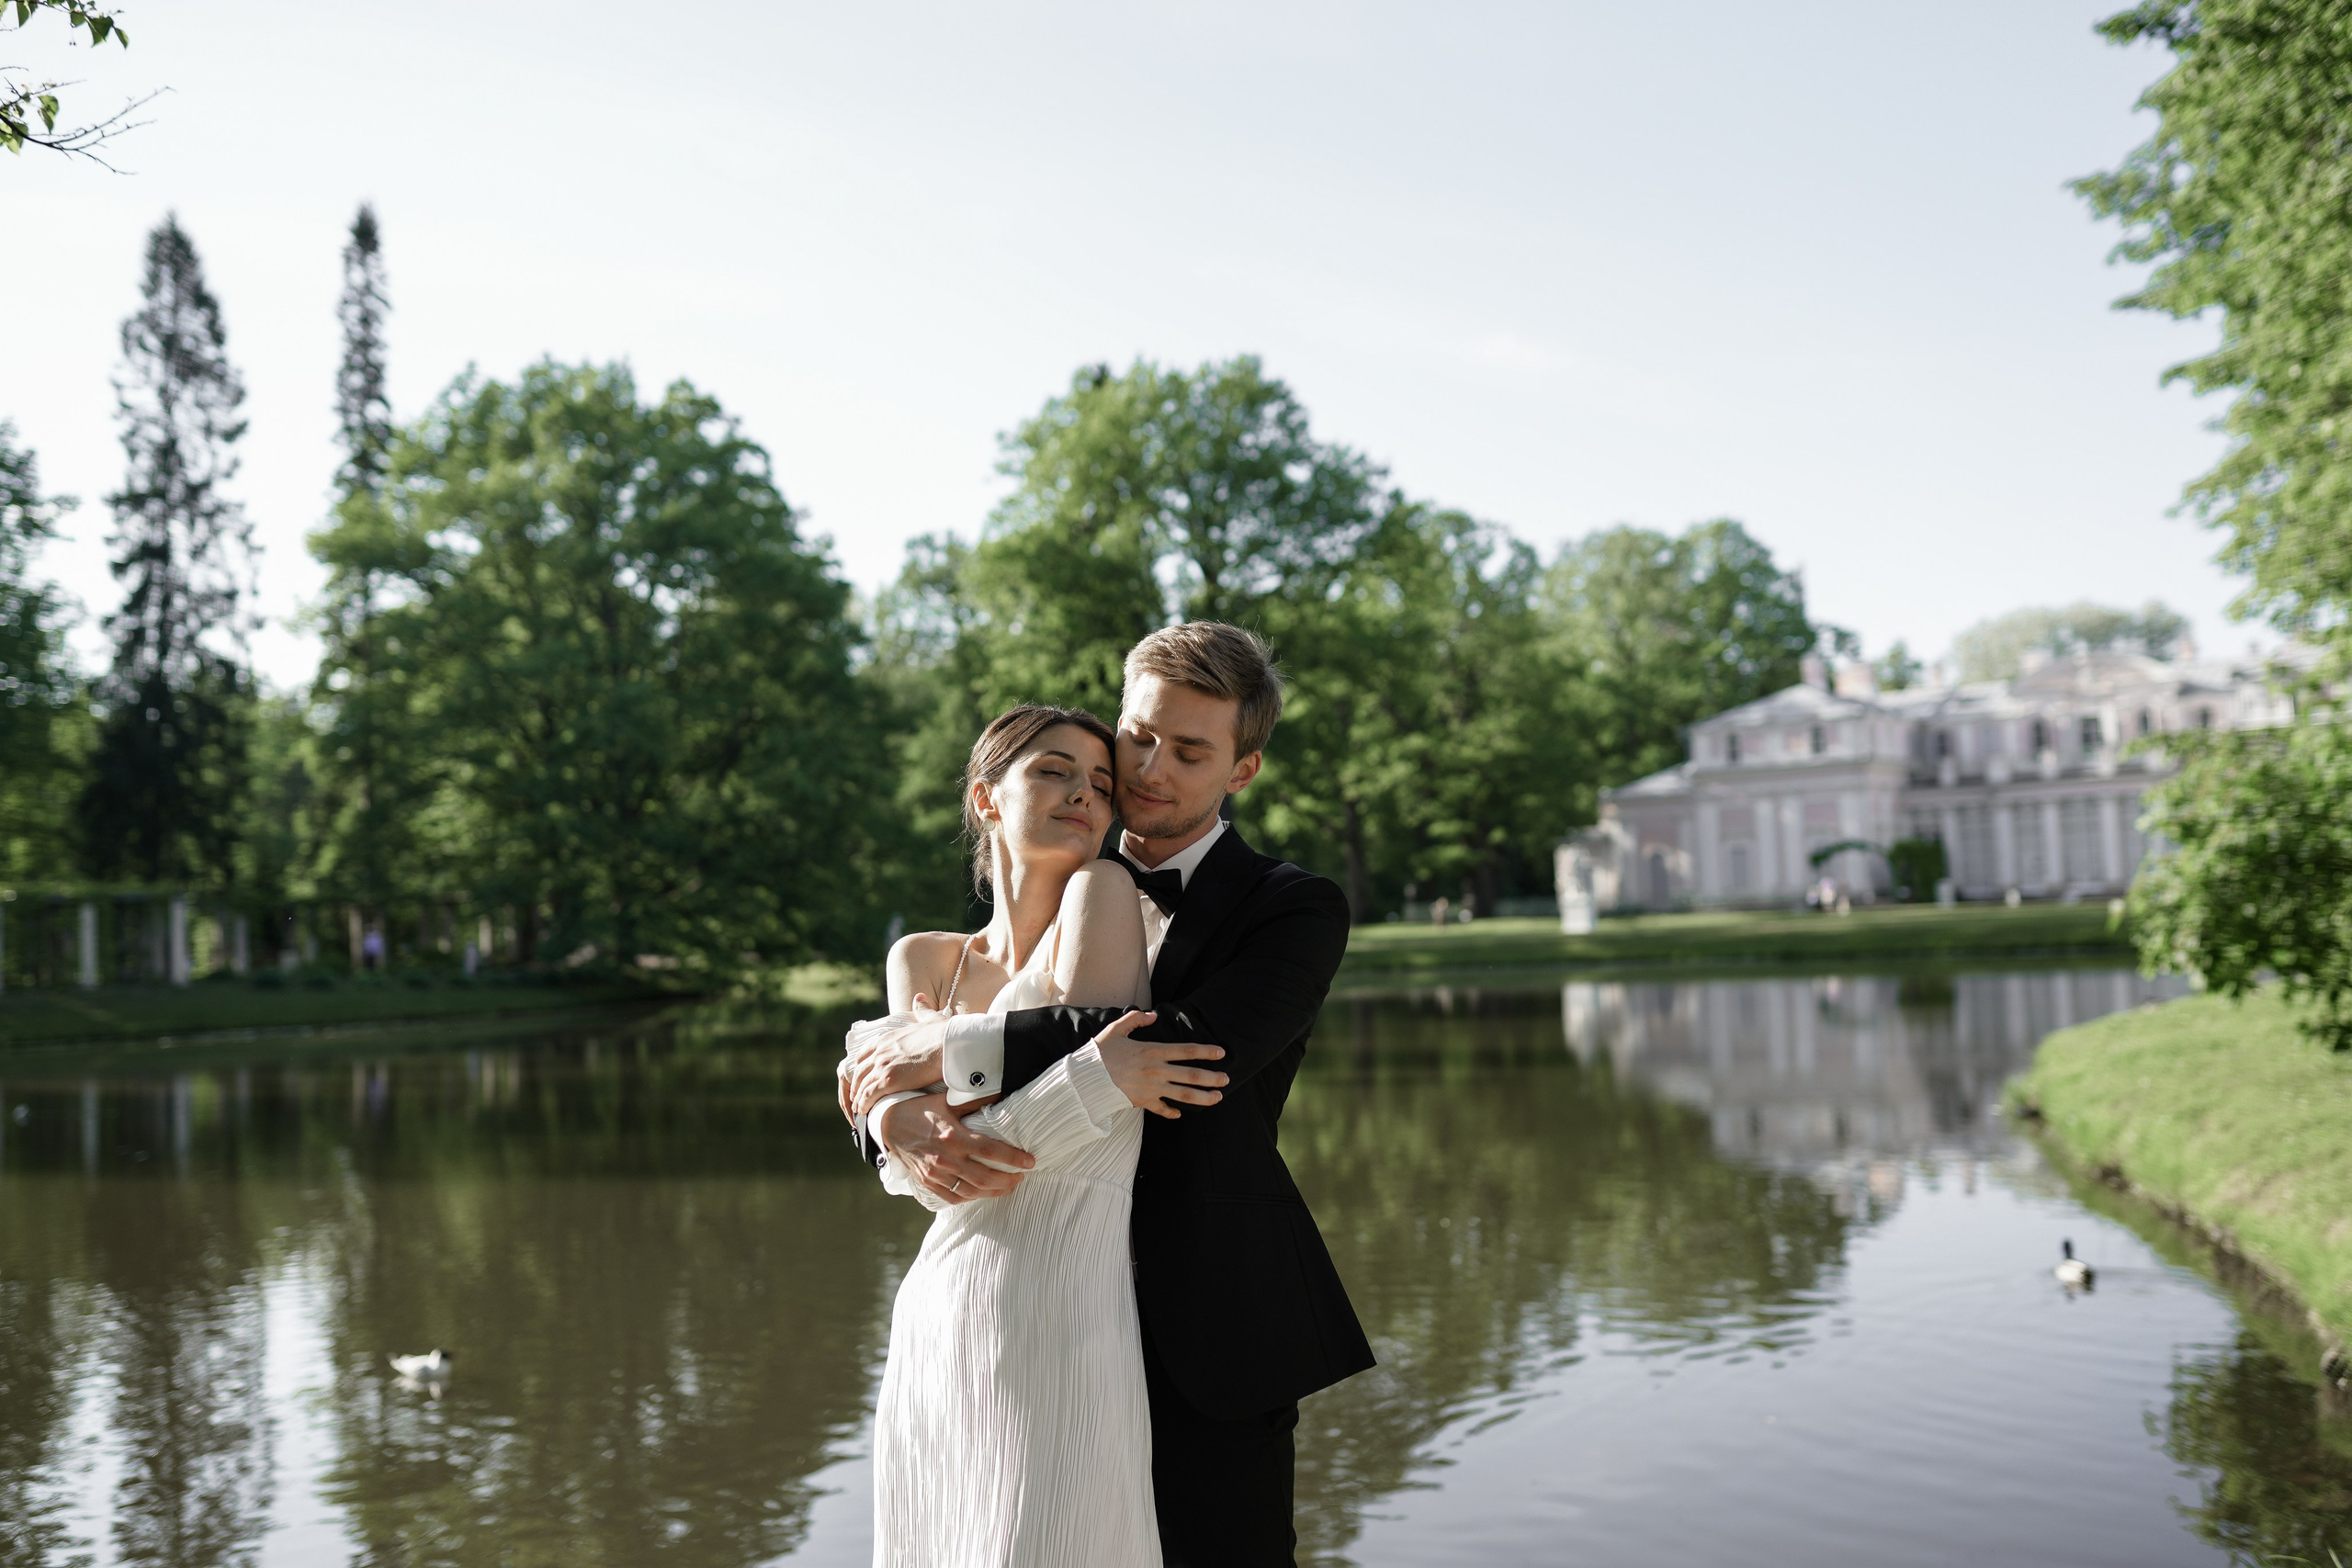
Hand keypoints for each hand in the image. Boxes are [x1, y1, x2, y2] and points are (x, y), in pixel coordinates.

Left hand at [840, 1006, 947, 1119]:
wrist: (948, 1044)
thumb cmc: (944, 1033)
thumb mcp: (929, 1018)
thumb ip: (922, 1010)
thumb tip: (920, 998)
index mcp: (886, 1038)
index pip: (863, 1054)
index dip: (860, 1068)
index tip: (861, 1077)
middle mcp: (880, 1051)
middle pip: (860, 1072)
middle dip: (857, 1085)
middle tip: (857, 1096)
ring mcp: (882, 1066)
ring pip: (862, 1085)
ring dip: (858, 1098)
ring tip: (859, 1108)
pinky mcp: (888, 1080)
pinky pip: (869, 1095)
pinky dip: (864, 1104)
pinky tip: (864, 1111)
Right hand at [876, 1093, 1034, 1203]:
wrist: (889, 1124)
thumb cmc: (922, 1110)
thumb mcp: (948, 1101)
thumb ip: (975, 1100)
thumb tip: (1001, 1092)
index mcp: (953, 1136)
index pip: (990, 1151)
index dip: (1013, 1158)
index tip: (1030, 1161)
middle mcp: (945, 1158)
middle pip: (984, 1177)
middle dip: (1008, 1180)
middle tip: (1021, 1177)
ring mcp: (935, 1173)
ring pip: (971, 1191)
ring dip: (993, 1192)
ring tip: (1007, 1186)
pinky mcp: (927, 1182)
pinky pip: (952, 1197)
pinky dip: (970, 1198)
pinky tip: (982, 1192)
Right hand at [1092, 1011, 1227, 1119]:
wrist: (1086, 1079)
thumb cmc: (1100, 1053)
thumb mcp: (1116, 1029)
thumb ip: (1136, 1019)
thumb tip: (1154, 1016)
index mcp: (1152, 1051)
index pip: (1186, 1051)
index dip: (1205, 1051)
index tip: (1221, 1053)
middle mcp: (1156, 1071)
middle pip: (1191, 1075)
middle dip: (1212, 1078)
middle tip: (1227, 1080)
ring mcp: (1151, 1088)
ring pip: (1183, 1094)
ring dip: (1203, 1097)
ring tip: (1217, 1098)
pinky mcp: (1142, 1101)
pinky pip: (1161, 1109)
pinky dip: (1171, 1112)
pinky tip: (1180, 1113)